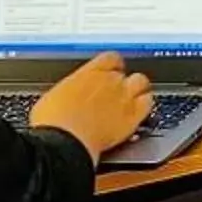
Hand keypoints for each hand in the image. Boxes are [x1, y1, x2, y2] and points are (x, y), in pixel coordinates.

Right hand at [31, 53, 153, 157]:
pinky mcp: (132, 116)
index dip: (112, 66)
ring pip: (141, 82)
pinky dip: (145, 105)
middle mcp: (109, 81)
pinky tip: (139, 113)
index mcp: (88, 73)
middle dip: (123, 80)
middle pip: (126, 71)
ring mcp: (123, 97)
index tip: (109, 72)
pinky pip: (148, 102)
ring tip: (132, 100)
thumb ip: (70, 91)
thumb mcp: (55, 97)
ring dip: (138, 89)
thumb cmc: (53, 123)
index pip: (110, 58)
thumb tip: (68, 96)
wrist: (64, 142)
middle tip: (117, 92)